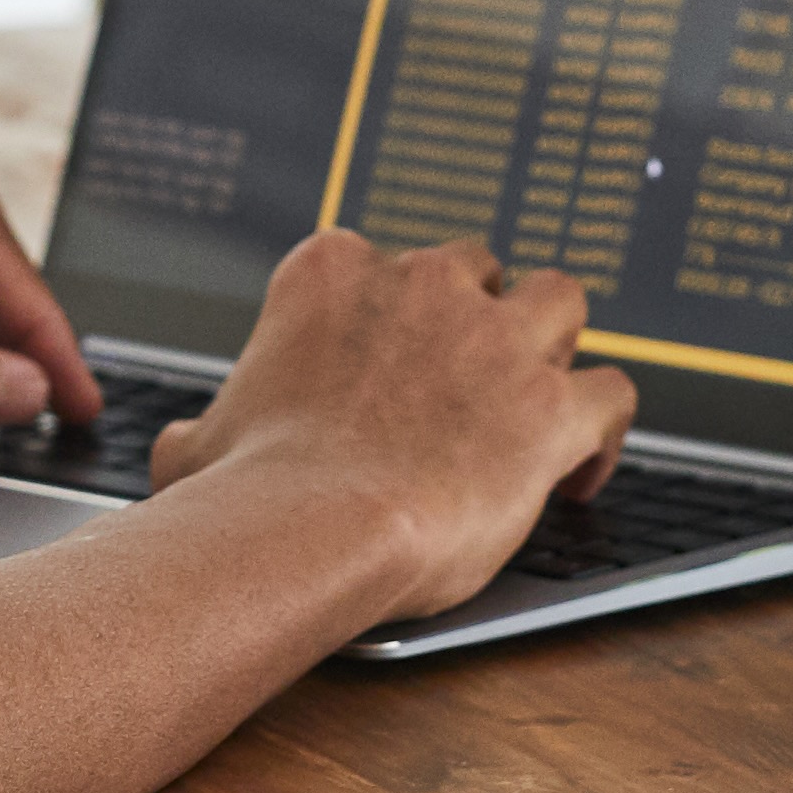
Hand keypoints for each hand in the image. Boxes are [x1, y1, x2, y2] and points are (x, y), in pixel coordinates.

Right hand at [145, 229, 638, 620]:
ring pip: (561, 301)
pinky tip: (584, 470)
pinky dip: (606, 431)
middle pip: (477, 269)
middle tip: (467, 378)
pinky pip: (612, 395)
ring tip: (542, 394)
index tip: (393, 363)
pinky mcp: (551, 405)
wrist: (310, 529)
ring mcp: (496, 339)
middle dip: (478, 314)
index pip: (379, 263)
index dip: (394, 315)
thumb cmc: (247, 493)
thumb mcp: (196, 447)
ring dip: (555, 342)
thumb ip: (201, 432)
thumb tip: (180, 449)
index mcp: (332, 274)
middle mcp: (422, 286)